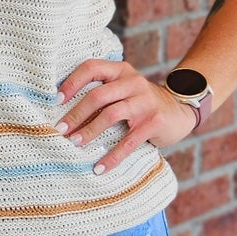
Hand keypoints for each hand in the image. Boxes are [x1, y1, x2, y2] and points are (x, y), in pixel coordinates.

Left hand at [54, 58, 197, 172]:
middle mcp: (133, 82)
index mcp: (121, 71)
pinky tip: (99, 168)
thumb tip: (63, 110)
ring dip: (89, 131)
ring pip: (110, 115)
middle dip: (76, 114)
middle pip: (98, 95)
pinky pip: (129, 142)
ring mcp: (145, 101)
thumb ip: (102, 91)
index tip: (56, 101)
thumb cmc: (141, 103)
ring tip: (75, 143)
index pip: (91, 68)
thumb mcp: (124, 89)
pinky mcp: (154, 121)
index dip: (71, 83)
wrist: (179, 112)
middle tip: (61, 129)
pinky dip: (112, 156)